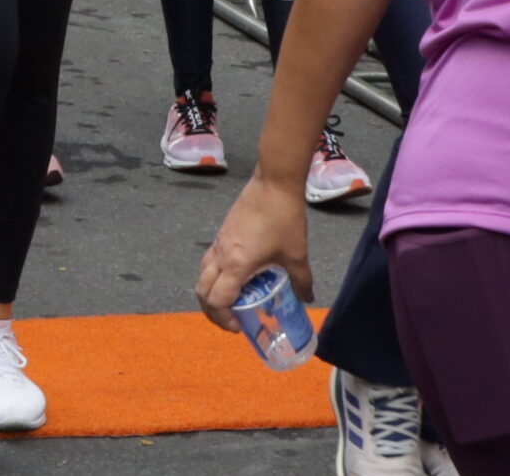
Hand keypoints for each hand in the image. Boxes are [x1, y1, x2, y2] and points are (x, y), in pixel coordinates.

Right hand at [195, 175, 311, 330]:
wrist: (274, 182)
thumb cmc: (284, 217)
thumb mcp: (297, 254)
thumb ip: (302, 280)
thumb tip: (307, 298)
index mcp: (236, 265)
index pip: (217, 301)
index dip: (224, 319)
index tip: (239, 326)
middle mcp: (221, 255)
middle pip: (202, 291)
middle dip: (211, 311)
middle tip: (229, 320)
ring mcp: (219, 242)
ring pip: (202, 275)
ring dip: (209, 293)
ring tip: (228, 300)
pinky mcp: (222, 232)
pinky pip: (209, 260)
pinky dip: (214, 275)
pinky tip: (234, 275)